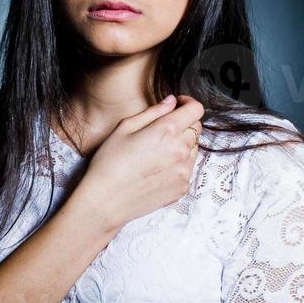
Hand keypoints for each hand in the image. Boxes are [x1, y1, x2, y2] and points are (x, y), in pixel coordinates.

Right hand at [74, 94, 204, 232]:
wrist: (106, 201)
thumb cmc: (109, 163)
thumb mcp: (124, 128)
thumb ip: (152, 112)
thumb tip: (171, 101)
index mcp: (167, 131)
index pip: (196, 109)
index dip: (188, 103)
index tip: (178, 106)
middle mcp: (181, 150)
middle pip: (197, 128)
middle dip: (184, 124)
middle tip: (162, 130)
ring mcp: (184, 171)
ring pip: (194, 149)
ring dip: (182, 145)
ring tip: (157, 152)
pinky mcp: (183, 188)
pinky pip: (188, 168)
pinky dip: (178, 164)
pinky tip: (157, 169)